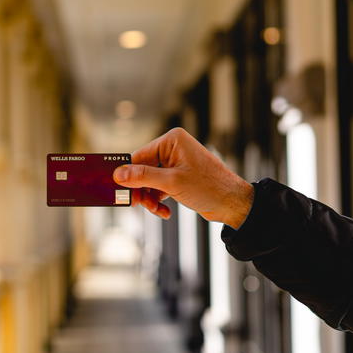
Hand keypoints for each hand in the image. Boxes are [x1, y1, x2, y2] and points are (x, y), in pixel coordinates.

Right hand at [113, 127, 253, 228]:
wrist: (233, 204)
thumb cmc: (209, 187)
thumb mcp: (172, 182)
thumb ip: (143, 177)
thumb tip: (119, 174)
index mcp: (172, 141)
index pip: (139, 156)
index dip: (128, 175)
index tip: (119, 190)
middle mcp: (173, 149)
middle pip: (143, 170)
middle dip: (142, 190)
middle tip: (138, 205)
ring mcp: (177, 163)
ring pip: (150, 181)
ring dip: (150, 198)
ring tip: (157, 210)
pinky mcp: (179, 177)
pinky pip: (160, 187)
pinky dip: (159, 200)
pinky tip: (164, 212)